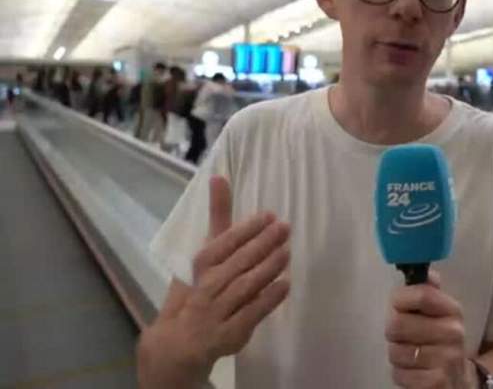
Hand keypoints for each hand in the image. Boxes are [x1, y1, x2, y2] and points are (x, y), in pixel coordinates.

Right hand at [138, 176, 290, 386]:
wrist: (179, 342)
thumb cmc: (200, 287)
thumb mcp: (206, 252)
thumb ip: (218, 217)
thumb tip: (218, 176)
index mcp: (200, 266)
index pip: (222, 245)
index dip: (245, 230)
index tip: (268, 216)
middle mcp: (206, 287)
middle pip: (236, 264)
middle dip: (261, 245)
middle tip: (285, 228)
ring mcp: (217, 312)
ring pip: (245, 287)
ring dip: (267, 269)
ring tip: (287, 252)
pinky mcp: (230, 333)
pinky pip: (251, 314)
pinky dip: (268, 300)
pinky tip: (285, 285)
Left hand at [385, 270, 473, 388]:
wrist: (460, 380)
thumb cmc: (442, 341)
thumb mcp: (441, 314)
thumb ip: (429, 291)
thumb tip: (424, 271)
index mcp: (452, 310)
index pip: (420, 294)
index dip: (400, 300)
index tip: (400, 307)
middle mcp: (453, 333)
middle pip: (397, 324)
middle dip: (394, 332)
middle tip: (403, 336)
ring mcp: (446, 359)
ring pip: (395, 351)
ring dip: (397, 354)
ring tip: (411, 354)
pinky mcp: (436, 383)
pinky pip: (399, 374)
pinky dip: (401, 374)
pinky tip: (414, 371)